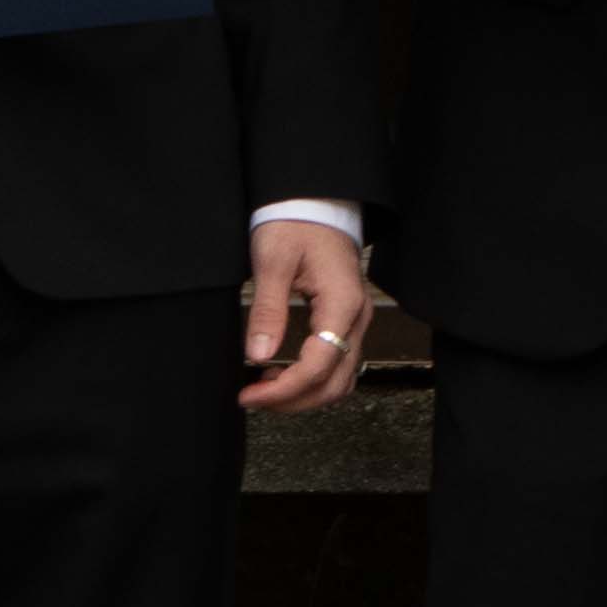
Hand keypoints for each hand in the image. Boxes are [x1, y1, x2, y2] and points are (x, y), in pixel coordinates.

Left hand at [238, 216, 374, 416]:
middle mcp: (358, 318)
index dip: (283, 390)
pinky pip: (339, 366)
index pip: (318, 366)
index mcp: (342, 304)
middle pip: (334, 383)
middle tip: (252, 399)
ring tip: (265, 391)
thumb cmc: (295, 226)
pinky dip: (313, 381)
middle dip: (293, 400)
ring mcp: (357, 322)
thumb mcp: (273, 262)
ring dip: (305, 395)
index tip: (248, 394)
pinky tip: (283, 375)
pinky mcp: (347, 322)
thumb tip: (258, 356)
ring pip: (341, 380)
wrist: (316, 205)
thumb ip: (267, 311)